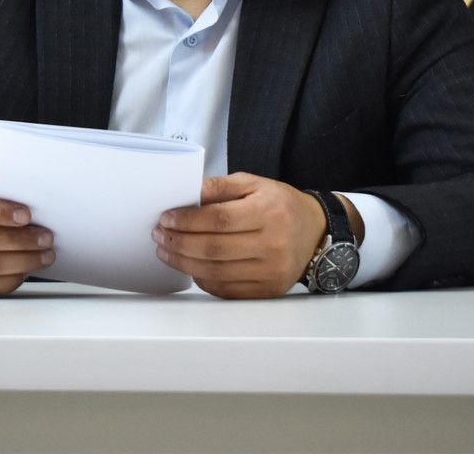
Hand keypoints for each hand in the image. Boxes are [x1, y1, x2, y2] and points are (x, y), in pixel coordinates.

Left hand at [151, 173, 327, 298]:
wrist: (314, 232)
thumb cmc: (280, 205)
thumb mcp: (253, 184)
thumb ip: (218, 187)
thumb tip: (185, 194)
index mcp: (268, 212)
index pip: (219, 219)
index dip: (187, 221)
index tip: (166, 219)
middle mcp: (272, 244)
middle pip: (214, 249)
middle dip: (178, 243)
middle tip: (159, 236)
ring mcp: (271, 271)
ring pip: (216, 272)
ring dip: (184, 263)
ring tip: (167, 252)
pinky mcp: (268, 290)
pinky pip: (226, 289)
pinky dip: (203, 279)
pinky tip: (191, 267)